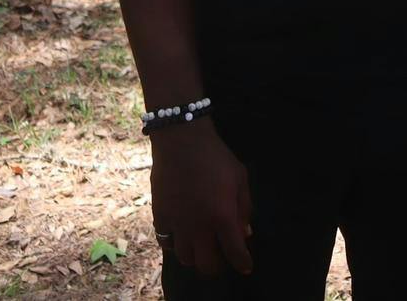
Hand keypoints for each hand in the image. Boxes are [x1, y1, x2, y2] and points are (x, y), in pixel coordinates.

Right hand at [151, 120, 251, 276]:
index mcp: (222, 216)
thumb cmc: (215, 156)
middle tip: (221, 255)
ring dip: (196, 255)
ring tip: (201, 244)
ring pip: (185, 258)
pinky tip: (182, 232)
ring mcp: (177, 223)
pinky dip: (175, 243)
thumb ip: (244, 207)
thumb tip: (245, 233)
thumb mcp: (240, 177)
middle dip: (217, 266)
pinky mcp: (159, 216)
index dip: (243, 263)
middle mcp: (199, 226)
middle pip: (207, 265)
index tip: (246, 265)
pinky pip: (166, 243)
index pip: (235, 253)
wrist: (181, 140)